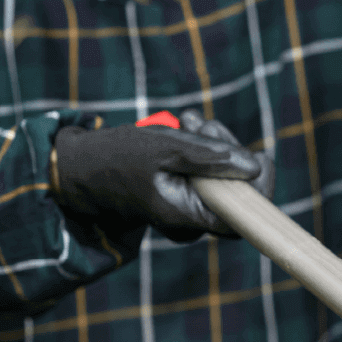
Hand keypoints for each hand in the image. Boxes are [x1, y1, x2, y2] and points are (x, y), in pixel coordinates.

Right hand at [52, 110, 272, 241]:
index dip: (262, 188)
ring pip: (222, 176)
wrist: (79, 168)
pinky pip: (207, 172)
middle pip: (237, 190)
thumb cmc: (116, 158)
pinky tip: (185, 128)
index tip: (260, 155)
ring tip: (189, 120)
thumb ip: (210, 157)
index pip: (245, 218)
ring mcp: (188, 208)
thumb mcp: (164, 148)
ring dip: (213, 143)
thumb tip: (254, 167)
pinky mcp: (185, 193)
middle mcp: (192, 220)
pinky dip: (202, 148)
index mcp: (188, 217)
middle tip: (203, 124)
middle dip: (229, 151)